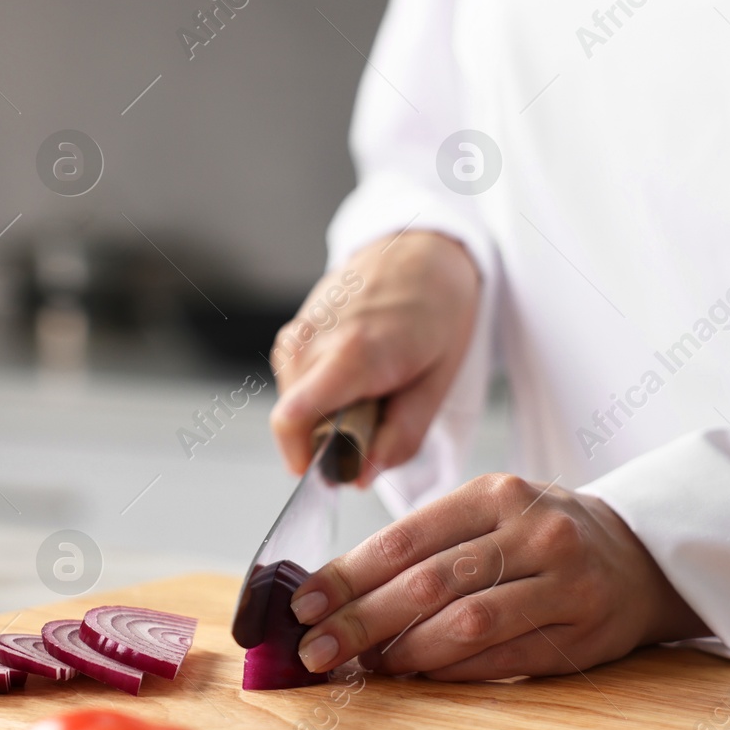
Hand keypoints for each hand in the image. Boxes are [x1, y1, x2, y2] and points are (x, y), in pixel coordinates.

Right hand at [269, 231, 479, 484]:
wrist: (419, 253)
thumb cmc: (436, 312)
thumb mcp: (438, 382)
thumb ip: (401, 436)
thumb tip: (360, 476)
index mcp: (352, 353)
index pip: (292, 420)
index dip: (304, 459)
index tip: (331, 475)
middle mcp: (311, 342)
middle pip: (298, 423)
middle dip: (332, 438)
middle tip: (378, 414)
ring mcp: (295, 335)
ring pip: (295, 407)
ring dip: (328, 415)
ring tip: (371, 386)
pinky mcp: (290, 335)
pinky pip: (296, 387)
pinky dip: (323, 394)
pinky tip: (356, 372)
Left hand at [287, 474, 708, 679]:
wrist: (640, 558)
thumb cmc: (539, 536)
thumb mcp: (490, 513)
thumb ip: (427, 545)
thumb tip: (338, 594)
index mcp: (495, 493)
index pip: (404, 538)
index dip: (347, 575)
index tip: (303, 605)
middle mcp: (532, 530)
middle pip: (427, 583)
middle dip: (360, 621)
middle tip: (316, 650)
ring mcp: (563, 581)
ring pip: (464, 624)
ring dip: (403, 653)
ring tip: (365, 665)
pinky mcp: (582, 630)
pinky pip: (501, 657)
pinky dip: (451, 671)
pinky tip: (418, 676)